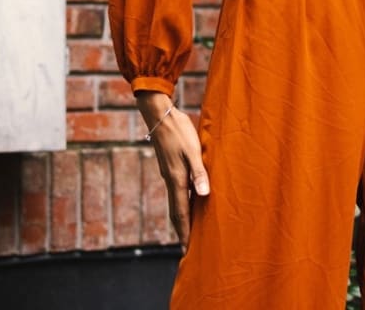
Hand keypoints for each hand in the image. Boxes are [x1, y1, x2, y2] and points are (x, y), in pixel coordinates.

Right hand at [138, 92, 209, 252]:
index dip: (185, 232)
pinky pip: (176, 191)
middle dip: (182, 230)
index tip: (187, 250)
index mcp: (177, 179)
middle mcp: (171, 180)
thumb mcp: (193, 150)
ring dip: (182, 217)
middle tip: (187, 248)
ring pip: (175, 201)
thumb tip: (203, 195)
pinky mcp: (170, 166)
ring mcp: (169, 173)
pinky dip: (181, 202)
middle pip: (176, 211)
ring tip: (188, 230)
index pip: (181, 213)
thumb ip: (199, 172)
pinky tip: (188, 200)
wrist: (160, 115)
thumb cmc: (179, 130)